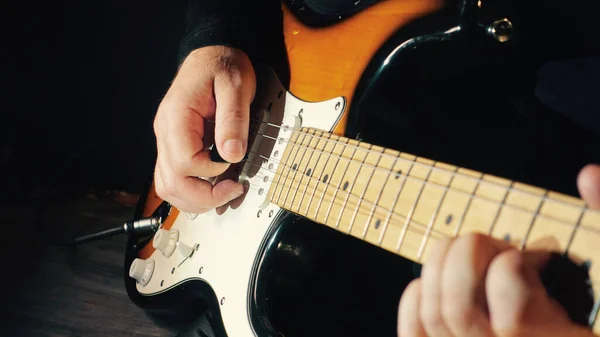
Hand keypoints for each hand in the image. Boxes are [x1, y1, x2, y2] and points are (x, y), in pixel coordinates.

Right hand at [153, 46, 255, 213]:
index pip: (185, 161)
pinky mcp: (174, 147)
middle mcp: (165, 131)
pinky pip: (173, 178)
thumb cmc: (223, 66)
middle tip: (232, 192)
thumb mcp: (236, 85)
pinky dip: (191, 191)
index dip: (212, 171)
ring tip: (223, 194)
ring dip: (195, 200)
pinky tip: (212, 188)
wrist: (212, 55)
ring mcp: (166, 141)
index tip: (234, 164)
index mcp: (176, 116)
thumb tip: (231, 154)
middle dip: (204, 196)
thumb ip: (233, 119)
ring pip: (167, 186)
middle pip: (171, 182)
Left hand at [398, 163, 599, 336]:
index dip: (513, 265)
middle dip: (467, 256)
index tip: (528, 255)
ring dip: (442, 266)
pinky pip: (414, 330)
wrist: (558, 336)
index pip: (511, 310)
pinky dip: (415, 295)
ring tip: (471, 257)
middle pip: (457, 310)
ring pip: (433, 315)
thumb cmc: (594, 310)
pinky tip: (436, 279)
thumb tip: (588, 176)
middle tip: (493, 245)